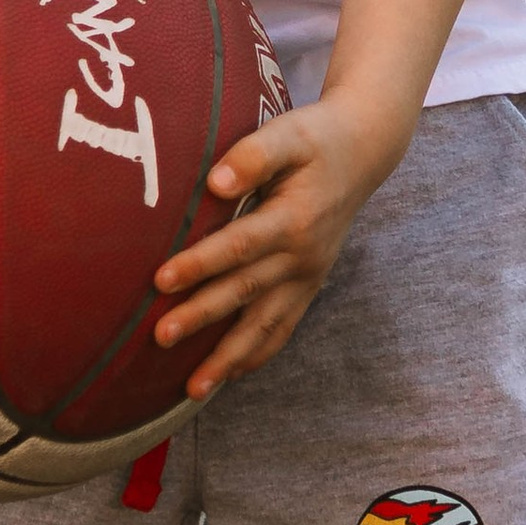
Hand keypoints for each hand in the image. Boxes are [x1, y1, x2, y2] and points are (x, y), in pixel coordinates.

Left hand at [149, 90, 405, 398]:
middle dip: (202, 317)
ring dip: (229, 357)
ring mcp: (308, 275)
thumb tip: (215, 184)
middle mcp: (302, 256)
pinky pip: (284, 327)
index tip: (161, 280)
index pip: (239, 247)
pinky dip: (259, 353)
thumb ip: (254, 156)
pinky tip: (232, 374)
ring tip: (194, 390)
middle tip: (160, 337)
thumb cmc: (317, 138)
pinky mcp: (309, 284)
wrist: (364, 150)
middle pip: (245, 292)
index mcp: (294, 219)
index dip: (200, 264)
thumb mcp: (290, 133)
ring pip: (266, 324)